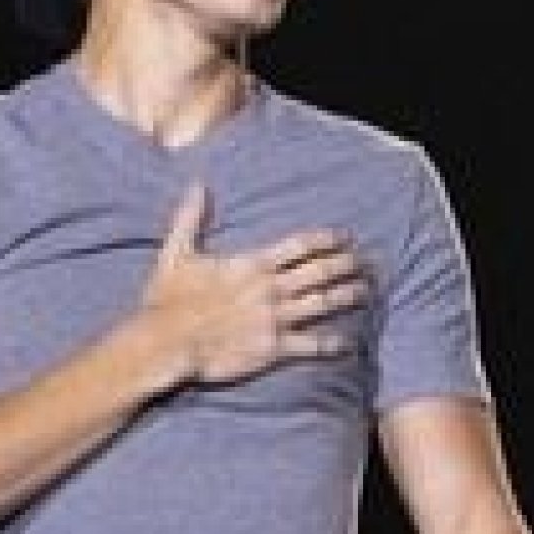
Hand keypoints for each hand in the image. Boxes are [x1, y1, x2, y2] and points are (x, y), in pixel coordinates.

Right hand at [143, 183, 371, 385]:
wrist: (165, 344)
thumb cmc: (167, 301)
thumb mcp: (176, 253)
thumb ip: (191, 219)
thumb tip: (198, 185)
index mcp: (252, 264)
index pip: (300, 245)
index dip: (327, 239)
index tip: (346, 237)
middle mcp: (270, 289)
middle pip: (320, 272)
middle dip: (347, 265)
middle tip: (367, 262)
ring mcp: (275, 319)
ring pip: (323, 304)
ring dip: (348, 296)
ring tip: (366, 291)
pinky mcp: (273, 348)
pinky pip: (311, 344)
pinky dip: (333, 343)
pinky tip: (349, 342)